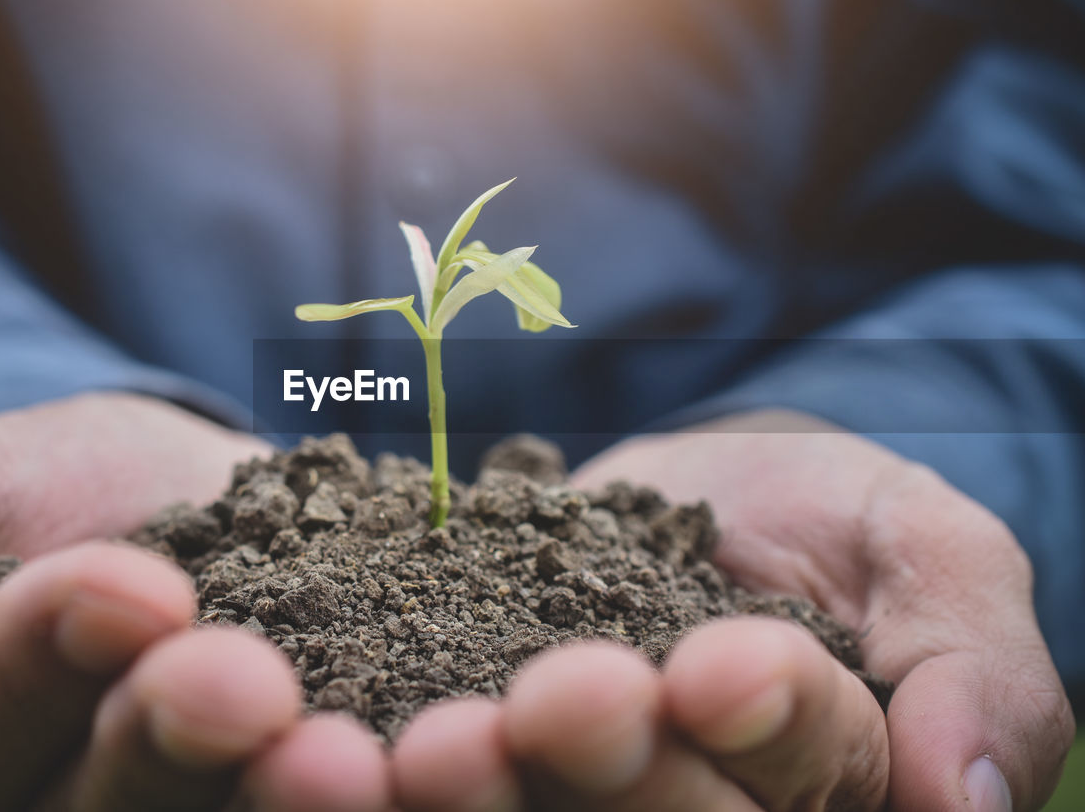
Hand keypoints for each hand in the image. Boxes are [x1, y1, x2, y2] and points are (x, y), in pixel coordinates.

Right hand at [0, 392, 391, 810]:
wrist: (194, 488)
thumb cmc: (53, 489)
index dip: (38, 666)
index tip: (131, 586)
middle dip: (171, 747)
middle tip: (246, 682)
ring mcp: (207, 809)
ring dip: (303, 800)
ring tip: (375, 751)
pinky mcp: (327, 783)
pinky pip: (358, 798)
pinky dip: (414, 785)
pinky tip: (476, 743)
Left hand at [391, 410, 1073, 810]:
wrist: (692, 493)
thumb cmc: (830, 516)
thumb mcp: (928, 553)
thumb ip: (975, 666)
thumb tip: (965, 803)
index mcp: (808, 792)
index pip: (798, 779)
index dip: (767, 729)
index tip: (718, 665)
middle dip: (604, 773)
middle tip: (544, 707)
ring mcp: (559, 793)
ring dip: (464, 797)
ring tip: (407, 745)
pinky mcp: (452, 745)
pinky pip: (405, 766)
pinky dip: (350, 756)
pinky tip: (297, 723)